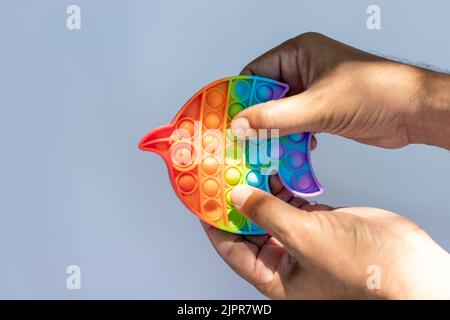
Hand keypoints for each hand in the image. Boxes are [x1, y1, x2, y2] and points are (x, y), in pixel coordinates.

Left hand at [203, 176, 449, 298]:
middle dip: (235, 198)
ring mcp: (299, 237)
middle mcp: (283, 257)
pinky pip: (289, 199)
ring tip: (244, 161)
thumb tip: (237, 195)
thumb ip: (267, 215)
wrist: (408, 263)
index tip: (203, 196)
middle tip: (222, 171)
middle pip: (246, 224)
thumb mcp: (305, 240)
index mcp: (274, 276)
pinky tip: (273, 165)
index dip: (214, 221)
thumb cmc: (362, 269)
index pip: (231, 247)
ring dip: (257, 186)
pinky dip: (281, 182)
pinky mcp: (316, 220)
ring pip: (267, 208)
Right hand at [231, 32, 449, 149]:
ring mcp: (312, 92)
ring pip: (279, 114)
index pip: (255, 74)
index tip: (227, 119)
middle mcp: (303, 71)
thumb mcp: (318, 105)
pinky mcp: (320, 111)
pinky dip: (291, 139)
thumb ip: (276, 117)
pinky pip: (294, 125)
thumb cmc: (378, 91)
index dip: (240, 97)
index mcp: (299, 54)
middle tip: (245, 139)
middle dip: (257, 119)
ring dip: (274, 133)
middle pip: (265, 97)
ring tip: (269, 148)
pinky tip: (295, 149)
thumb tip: (242, 123)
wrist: (412, 111)